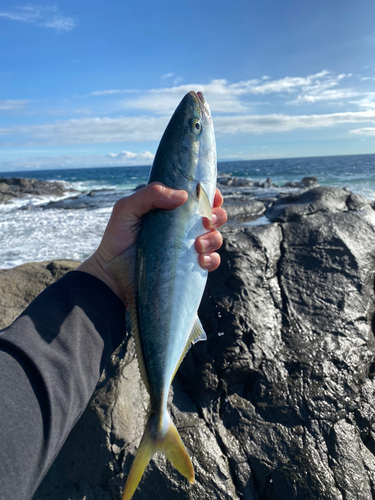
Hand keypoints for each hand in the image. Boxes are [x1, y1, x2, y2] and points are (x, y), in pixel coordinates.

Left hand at [78, 182, 226, 299]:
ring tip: (197, 245)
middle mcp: (183, 226)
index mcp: (171, 209)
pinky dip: (211, 259)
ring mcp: (188, 248)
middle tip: (205, 221)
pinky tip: (199, 260)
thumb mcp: (126, 209)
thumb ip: (150, 194)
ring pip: (216, 238)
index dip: (210, 194)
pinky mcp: (190, 268)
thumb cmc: (117, 238)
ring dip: (213, 238)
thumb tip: (183, 196)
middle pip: (213, 215)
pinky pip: (212, 261)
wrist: (112, 274)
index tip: (211, 197)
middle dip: (215, 216)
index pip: (199, 197)